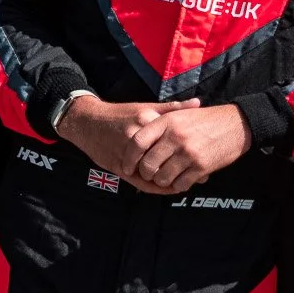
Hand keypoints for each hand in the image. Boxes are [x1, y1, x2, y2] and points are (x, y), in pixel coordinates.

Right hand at [55, 96, 199, 178]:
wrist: (87, 123)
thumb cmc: (120, 115)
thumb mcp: (145, 107)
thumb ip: (172, 108)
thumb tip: (198, 103)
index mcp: (147, 120)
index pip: (175, 138)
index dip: (191, 150)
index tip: (206, 156)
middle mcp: (138, 137)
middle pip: (167, 158)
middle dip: (185, 169)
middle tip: (202, 177)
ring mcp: (128, 154)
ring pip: (155, 173)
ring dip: (171, 182)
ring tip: (185, 185)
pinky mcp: (119, 167)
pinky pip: (141, 183)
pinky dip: (155, 188)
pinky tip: (166, 189)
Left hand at [128, 104, 250, 193]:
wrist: (236, 124)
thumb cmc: (206, 120)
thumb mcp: (180, 114)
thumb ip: (159, 124)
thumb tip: (136, 139)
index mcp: (167, 121)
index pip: (138, 142)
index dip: (129, 157)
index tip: (127, 166)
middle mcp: (175, 137)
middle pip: (148, 164)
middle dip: (145, 174)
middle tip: (148, 175)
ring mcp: (188, 153)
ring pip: (162, 178)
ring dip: (161, 182)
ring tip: (165, 178)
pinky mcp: (200, 167)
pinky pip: (180, 184)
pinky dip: (177, 186)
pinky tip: (180, 181)